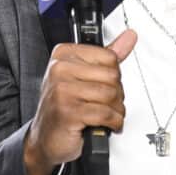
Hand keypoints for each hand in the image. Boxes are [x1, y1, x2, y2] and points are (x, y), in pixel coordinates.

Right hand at [24, 29, 136, 174]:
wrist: (45, 138)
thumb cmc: (64, 107)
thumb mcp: (83, 76)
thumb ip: (107, 55)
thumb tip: (129, 36)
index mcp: (64, 54)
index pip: (109, 57)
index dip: (113, 75)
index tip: (103, 85)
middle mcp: (59, 69)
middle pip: (112, 76)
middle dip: (116, 94)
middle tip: (106, 103)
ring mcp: (62, 90)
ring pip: (110, 94)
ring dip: (116, 110)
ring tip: (106, 114)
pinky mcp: (68, 112)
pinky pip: (105, 113)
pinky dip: (113, 122)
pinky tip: (106, 124)